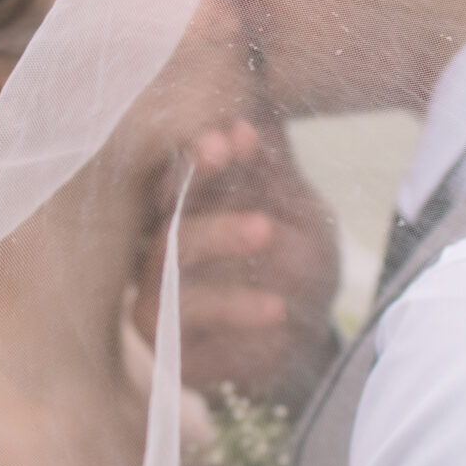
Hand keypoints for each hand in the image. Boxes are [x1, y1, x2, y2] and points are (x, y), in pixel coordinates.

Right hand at [135, 117, 340, 410]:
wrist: (310, 342)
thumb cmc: (296, 266)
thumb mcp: (297, 213)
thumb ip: (271, 172)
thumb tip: (251, 118)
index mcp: (184, 209)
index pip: (179, 170)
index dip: (203, 149)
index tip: (238, 132)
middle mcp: (158, 249)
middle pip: (160, 205)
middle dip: (193, 174)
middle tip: (227, 149)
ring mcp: (155, 299)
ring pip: (164, 261)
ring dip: (213, 235)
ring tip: (265, 228)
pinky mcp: (168, 347)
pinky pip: (182, 324)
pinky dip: (231, 308)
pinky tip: (275, 306)